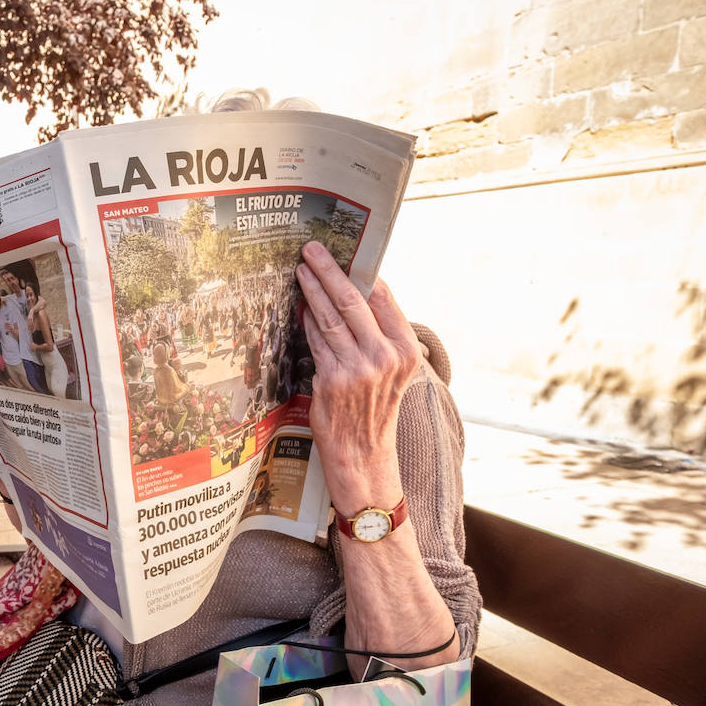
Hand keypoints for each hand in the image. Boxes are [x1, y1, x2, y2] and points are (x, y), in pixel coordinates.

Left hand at [295, 241, 419, 504]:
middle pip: (352, 300)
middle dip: (330, 270)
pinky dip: (306, 320)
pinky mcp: (333, 379)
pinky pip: (316, 340)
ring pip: (329, 317)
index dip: (361, 272)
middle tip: (312, 249)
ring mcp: (358, 368)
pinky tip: (299, 306)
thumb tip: (351, 295)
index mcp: (405, 350)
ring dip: (311, 289)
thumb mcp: (390, 371)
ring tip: (300, 270)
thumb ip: (378, 337)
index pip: (382, 298)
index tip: (346, 252)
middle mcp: (385, 356)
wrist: (364, 455)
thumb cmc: (373, 410)